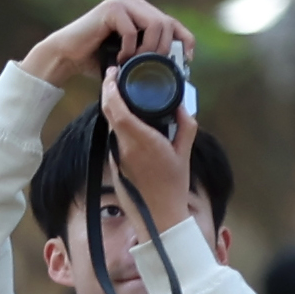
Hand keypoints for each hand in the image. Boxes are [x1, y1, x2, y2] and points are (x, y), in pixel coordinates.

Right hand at [18, 0, 190, 91]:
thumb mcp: (130, 58)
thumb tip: (177, 69)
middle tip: (150, 68)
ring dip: (148, 50)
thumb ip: (149, 56)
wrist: (68, 56)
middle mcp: (134, 2)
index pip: (173, 22)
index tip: (186, 61)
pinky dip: (129, 49)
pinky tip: (118, 59)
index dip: (184, 40)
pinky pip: (132, 30)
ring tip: (134, 63)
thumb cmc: (98, 60)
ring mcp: (123, 2)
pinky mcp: (111, 9)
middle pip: (166, 23)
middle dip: (163, 50)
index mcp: (141, 11)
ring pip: (155, 24)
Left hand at [96, 63, 194, 250]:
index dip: (110, 86)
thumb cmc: (174, 188)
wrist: (160, 220)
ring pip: (111, 126)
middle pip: (109, 112)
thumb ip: (185, 125)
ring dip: (115, 110)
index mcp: (140, 139)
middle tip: (116, 78)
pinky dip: (120, 128)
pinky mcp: (115, 167)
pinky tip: (130, 124)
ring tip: (126, 97)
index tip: (113, 73)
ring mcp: (117, 158)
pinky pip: (115, 140)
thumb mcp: (185, 153)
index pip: (115, 106)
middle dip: (109, 91)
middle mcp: (124, 147)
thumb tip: (182, 105)